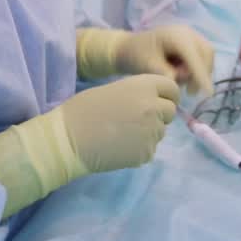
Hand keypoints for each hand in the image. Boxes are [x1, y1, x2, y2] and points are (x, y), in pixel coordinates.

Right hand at [57, 74, 179, 175]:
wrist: (67, 139)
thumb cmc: (83, 109)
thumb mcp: (115, 89)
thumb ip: (139, 94)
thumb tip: (154, 102)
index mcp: (145, 86)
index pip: (173, 89)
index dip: (166, 96)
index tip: (158, 102)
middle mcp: (154, 107)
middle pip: (170, 111)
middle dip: (159, 115)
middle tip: (136, 120)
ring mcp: (152, 132)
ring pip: (160, 132)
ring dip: (149, 133)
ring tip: (122, 133)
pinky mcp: (145, 154)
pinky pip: (149, 150)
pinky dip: (139, 150)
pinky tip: (119, 147)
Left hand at [76, 26, 214, 93]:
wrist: (129, 47)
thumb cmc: (136, 56)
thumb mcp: (147, 67)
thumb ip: (164, 74)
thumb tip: (178, 81)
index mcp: (175, 36)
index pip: (194, 56)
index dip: (201, 75)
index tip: (208, 93)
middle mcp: (186, 32)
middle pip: (206, 53)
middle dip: (202, 73)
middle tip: (189, 92)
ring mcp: (190, 35)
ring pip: (206, 55)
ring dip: (200, 71)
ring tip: (181, 82)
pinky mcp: (190, 42)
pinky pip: (202, 55)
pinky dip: (197, 68)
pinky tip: (182, 75)